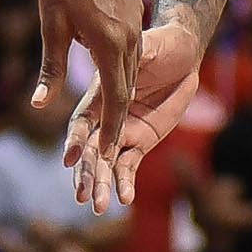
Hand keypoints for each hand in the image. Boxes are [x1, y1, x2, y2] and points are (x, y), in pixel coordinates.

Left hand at [26, 0, 142, 161]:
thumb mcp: (51, 27)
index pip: (116, 98)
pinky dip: (124, 69)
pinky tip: (114, 77)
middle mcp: (131, 38)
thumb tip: (39, 105)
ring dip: (122, 94)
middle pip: (127, 88)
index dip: (112, 129)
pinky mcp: (136, 13)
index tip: (110, 154)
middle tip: (109, 151)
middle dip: (119, 120)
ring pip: (131, 69)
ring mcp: (137, 24)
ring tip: (111, 121)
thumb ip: (50, 69)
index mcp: (111, 45)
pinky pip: (133, 49)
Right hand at [64, 23, 201, 213]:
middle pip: (91, 149)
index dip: (76, 139)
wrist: (182, 56)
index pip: (84, 120)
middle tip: (83, 197)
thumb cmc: (163, 45)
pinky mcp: (141, 141)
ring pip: (106, 163)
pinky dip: (125, 183)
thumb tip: (127, 70)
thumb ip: (138, 59)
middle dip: (86, 173)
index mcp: (102, 93)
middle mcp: (107, 115)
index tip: (69, 159)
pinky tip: (125, 199)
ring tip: (100, 207)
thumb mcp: (151, 47)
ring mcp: (122, 131)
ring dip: (102, 184)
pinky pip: (129, 166)